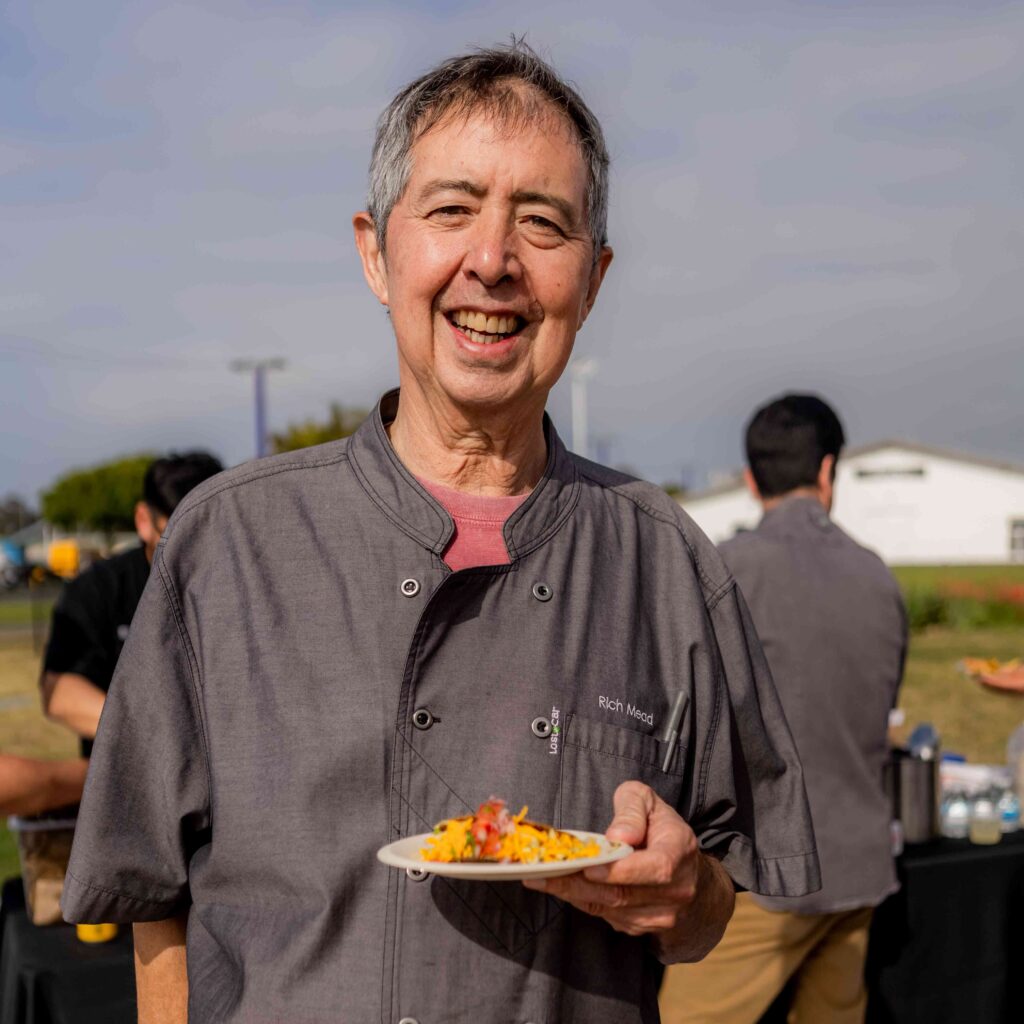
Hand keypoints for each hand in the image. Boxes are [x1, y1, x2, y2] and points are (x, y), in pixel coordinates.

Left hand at [522, 781, 733, 960]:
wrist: (689, 874)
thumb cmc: (661, 829)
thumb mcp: (649, 803)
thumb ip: (632, 811)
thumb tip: (618, 836)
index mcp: (679, 854)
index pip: (654, 869)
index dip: (620, 870)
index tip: (587, 865)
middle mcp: (675, 891)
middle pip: (623, 894)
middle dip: (577, 883)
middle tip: (541, 872)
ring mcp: (660, 916)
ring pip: (610, 909)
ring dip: (572, 894)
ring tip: (539, 877)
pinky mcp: (642, 927)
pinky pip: (606, 916)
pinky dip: (580, 900)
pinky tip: (558, 886)